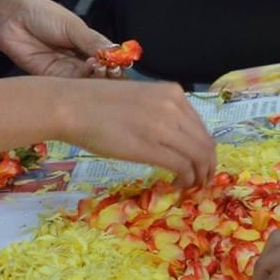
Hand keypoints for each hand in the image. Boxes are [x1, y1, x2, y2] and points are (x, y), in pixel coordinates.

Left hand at [0, 0, 109, 78]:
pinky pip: (71, 85)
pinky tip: (87, 71)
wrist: (10, 19)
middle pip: (102, 72)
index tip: (121, 62)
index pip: (110, 58)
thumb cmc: (42, 15)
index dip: (118, 62)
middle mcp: (80, 58)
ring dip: (96, 77)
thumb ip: (93, 42)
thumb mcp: (73, 26)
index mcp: (88, 43)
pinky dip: (81, 82)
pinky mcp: (52, 78)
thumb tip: (117, 53)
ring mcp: (67, 69)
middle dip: (109, 73)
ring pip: (88, 81)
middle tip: (110, 68)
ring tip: (98, 67)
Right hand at [61, 79, 216, 189]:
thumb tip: (172, 137)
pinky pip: (182, 166)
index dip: (204, 148)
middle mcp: (174, 106)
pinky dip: (186, 179)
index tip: (200, 163)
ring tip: (191, 186)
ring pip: (199, 156)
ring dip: (199, 175)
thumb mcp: (139, 99)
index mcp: (172, 92)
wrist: (72, 106)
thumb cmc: (96, 104)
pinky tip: (177, 185)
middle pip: (205, 142)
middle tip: (202, 181)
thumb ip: (160, 113)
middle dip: (207, 165)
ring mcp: (164, 125)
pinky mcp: (151, 146)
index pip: (201, 126)